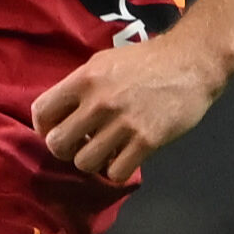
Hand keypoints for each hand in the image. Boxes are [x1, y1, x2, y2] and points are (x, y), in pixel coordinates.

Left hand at [30, 25, 231, 184]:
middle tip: (81, 144)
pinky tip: (124, 158)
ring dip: (92, 162)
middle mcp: (98, 102)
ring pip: (84, 163)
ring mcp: (123, 123)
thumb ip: (80, 87)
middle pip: (57, 144)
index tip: (56, 130)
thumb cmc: (146, 61)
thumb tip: (60, 114)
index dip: (44, 126)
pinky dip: (117, 170)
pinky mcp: (147, 141)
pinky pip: (116, 172)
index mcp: (84, 79)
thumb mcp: (103, 63)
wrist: (192, 62)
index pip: (41, 112)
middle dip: (65, 149)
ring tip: (105, 152)